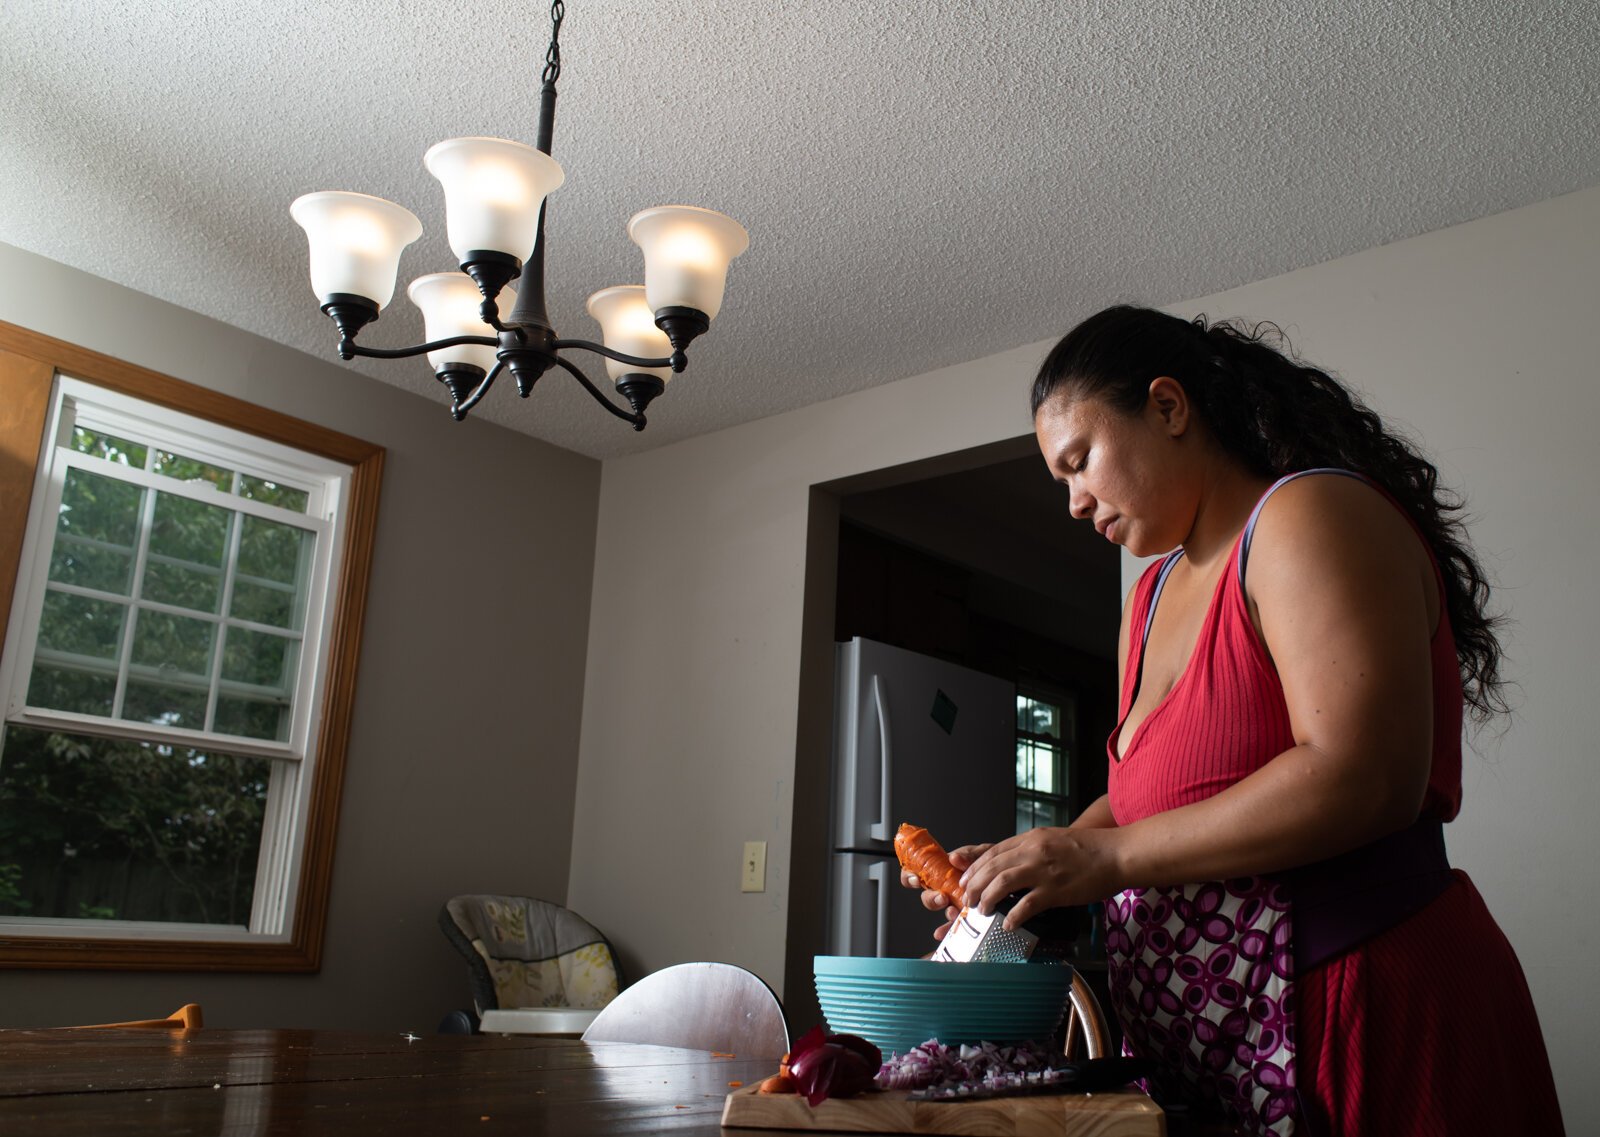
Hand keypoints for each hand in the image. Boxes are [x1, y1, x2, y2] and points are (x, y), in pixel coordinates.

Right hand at [901, 843, 990, 940]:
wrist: (1011, 876)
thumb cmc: (996, 863)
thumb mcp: (984, 853)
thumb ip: (969, 854)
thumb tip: (954, 858)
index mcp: (945, 869)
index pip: (919, 870)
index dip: (910, 876)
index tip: (915, 879)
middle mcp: (946, 886)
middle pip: (926, 894)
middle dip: (930, 898)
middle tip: (941, 897)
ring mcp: (955, 902)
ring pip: (940, 910)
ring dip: (944, 912)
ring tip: (953, 911)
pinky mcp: (966, 915)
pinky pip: (953, 925)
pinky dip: (946, 929)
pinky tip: (944, 932)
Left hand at [958, 827, 1125, 930]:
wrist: (1117, 853)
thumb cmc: (1090, 849)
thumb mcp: (1055, 839)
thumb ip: (1033, 849)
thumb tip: (1013, 864)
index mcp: (1032, 838)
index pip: (993, 850)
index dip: (975, 866)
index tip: (964, 878)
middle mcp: (1034, 851)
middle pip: (993, 867)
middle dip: (974, 884)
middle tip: (967, 899)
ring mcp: (1044, 870)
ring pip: (1002, 883)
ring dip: (987, 898)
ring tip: (981, 910)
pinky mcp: (1057, 890)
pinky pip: (1027, 904)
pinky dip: (1013, 915)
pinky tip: (1007, 924)